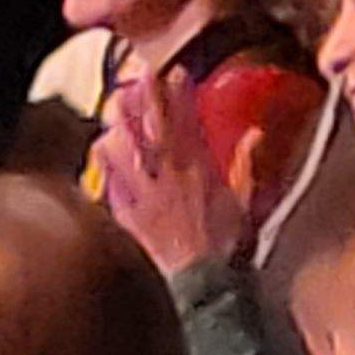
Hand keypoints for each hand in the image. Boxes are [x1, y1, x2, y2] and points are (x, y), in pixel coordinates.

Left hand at [95, 73, 262, 279]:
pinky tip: (99, 149)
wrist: (205, 281)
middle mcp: (170, 176)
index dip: (181, 96)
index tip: (175, 73)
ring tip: (114, 106)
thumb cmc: (228, 244)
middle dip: (148, 99)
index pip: (188, 123)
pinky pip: (113, 184)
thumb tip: (255, 134)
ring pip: (127, 152)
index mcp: (200, 170)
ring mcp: (147, 195)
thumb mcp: (246, 201)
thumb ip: (247, 165)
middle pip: (154, 129)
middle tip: (138, 76)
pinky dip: (106, 166)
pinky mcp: (131, 215)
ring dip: (121, 126)